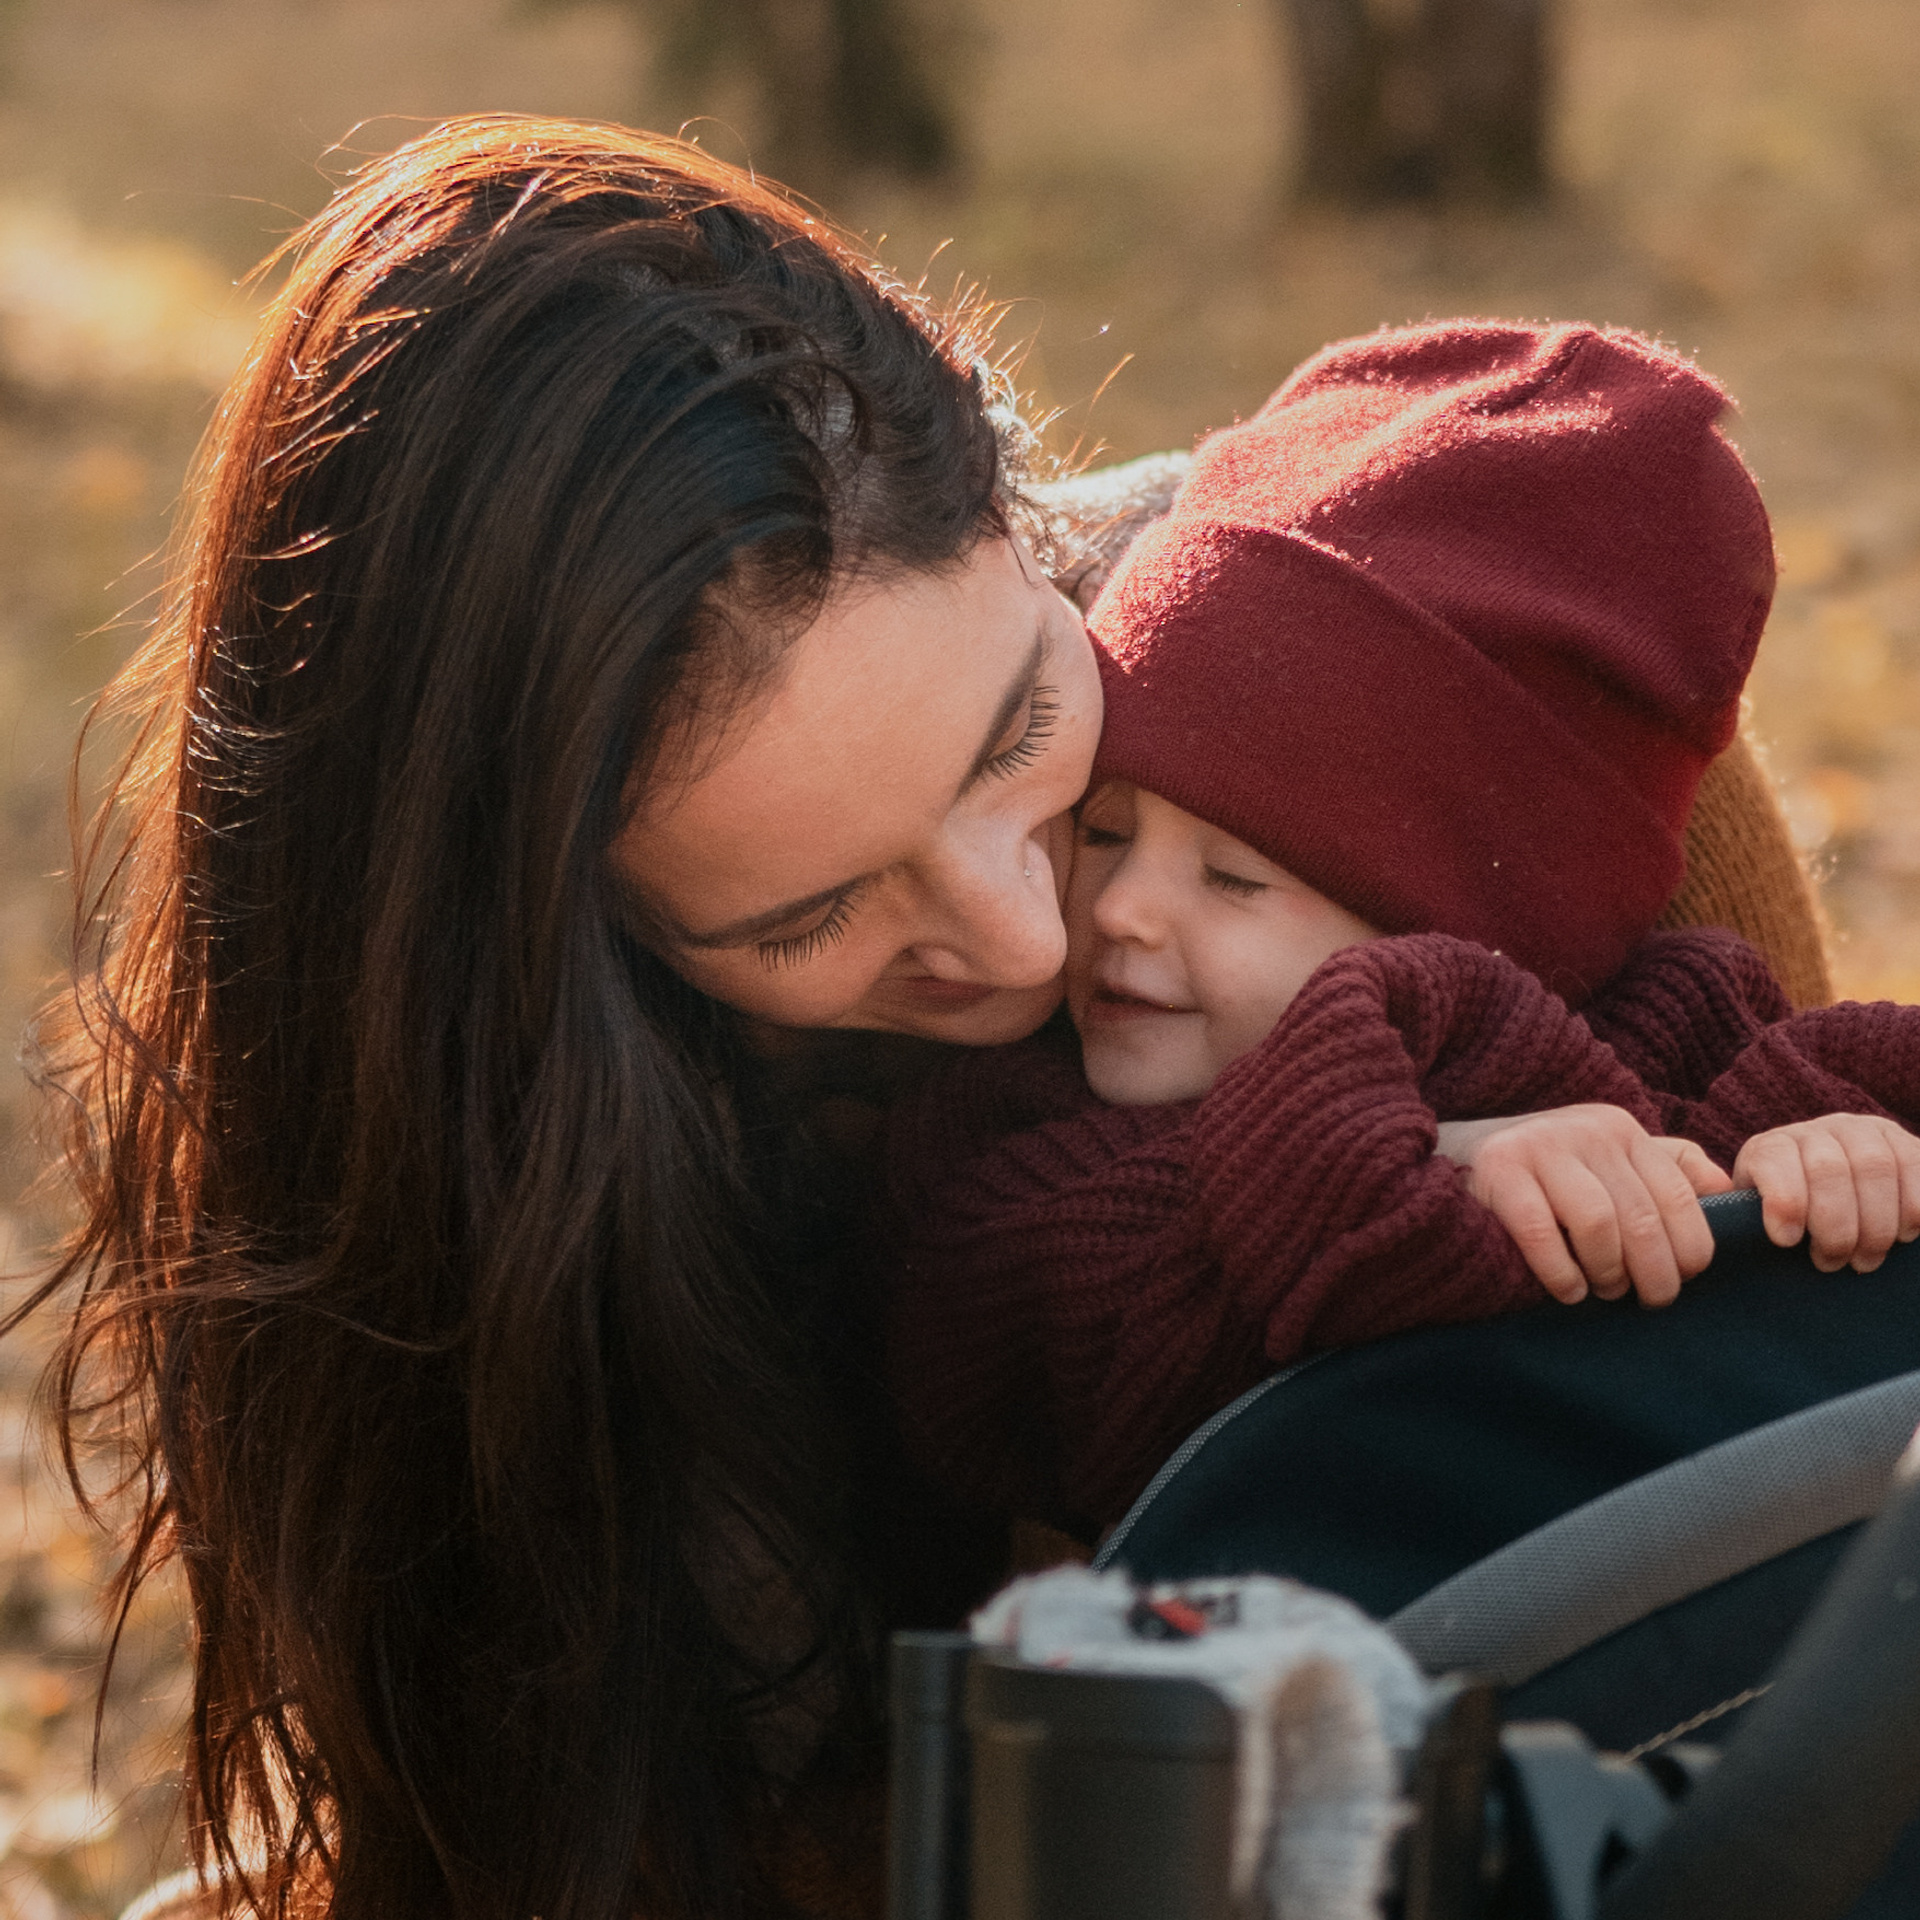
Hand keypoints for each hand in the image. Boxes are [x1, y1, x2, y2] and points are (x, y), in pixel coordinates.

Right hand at [1439, 1105, 1731, 1306]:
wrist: (1458, 1151)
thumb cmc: (1547, 1173)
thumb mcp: (1609, 1159)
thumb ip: (1668, 1169)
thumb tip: (1729, 1191)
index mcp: (1622, 1129)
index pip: (1681, 1197)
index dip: (1691, 1251)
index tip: (1680, 1281)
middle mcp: (1587, 1131)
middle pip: (1644, 1218)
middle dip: (1654, 1274)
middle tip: (1647, 1300)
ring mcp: (1540, 1146)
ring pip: (1598, 1223)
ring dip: (1607, 1272)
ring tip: (1602, 1291)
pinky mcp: (1498, 1169)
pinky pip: (1540, 1231)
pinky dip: (1560, 1271)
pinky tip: (1567, 1289)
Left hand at [1731, 1114, 1919, 1272]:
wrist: (1831, 1200)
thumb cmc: (1791, 1225)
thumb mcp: (1758, 1221)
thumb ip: (1745, 1222)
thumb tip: (1748, 1233)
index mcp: (1772, 1148)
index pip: (1774, 1161)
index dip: (1783, 1200)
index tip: (1786, 1241)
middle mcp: (1817, 1132)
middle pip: (1828, 1169)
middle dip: (1834, 1226)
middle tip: (1834, 1263)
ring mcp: (1864, 1132)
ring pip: (1874, 1166)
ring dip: (1875, 1223)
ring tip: (1867, 1259)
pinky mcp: (1904, 1143)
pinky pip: (1916, 1166)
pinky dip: (1913, 1206)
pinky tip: (1904, 1235)